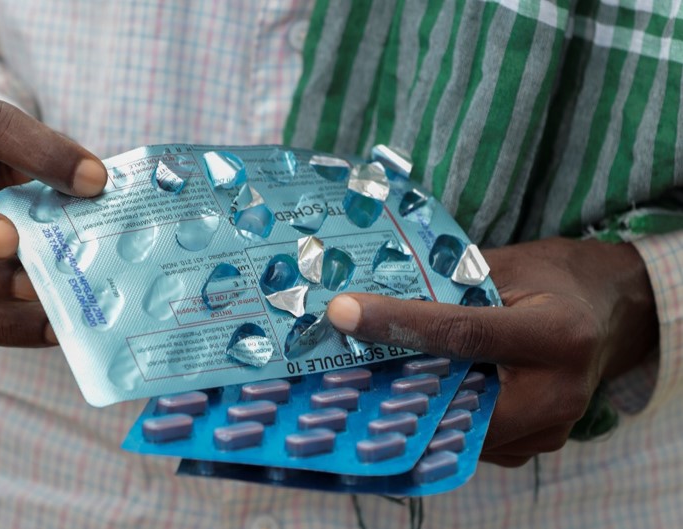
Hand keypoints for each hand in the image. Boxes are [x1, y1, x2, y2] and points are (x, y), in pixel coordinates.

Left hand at [327, 237, 658, 466]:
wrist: (608, 315)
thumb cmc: (553, 280)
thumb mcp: (506, 267)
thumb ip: (450, 288)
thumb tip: (376, 299)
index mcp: (557, 333)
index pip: (462, 332)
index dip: (397, 324)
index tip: (344, 313)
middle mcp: (559, 391)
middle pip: (457, 397)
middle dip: (396, 385)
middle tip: (340, 367)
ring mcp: (552, 428)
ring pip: (462, 426)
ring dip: (415, 405)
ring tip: (367, 378)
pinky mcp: (539, 443)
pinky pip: (476, 437)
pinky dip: (442, 416)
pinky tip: (411, 393)